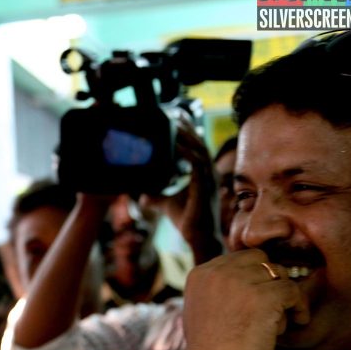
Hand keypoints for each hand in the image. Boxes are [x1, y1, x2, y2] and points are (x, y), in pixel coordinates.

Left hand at [143, 115, 223, 263]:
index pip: (195, 145)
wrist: (198, 238)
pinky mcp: (204, 187)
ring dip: (186, 135)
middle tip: (173, 111)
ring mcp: (208, 179)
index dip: (187, 129)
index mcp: (201, 172)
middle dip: (187, 126)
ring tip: (173, 123)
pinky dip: (186, 153)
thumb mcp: (167, 204)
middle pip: (198, 142)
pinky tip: (176, 145)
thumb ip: (156, 197)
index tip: (174, 115)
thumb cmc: (187, 220)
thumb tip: (142, 196)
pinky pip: (197, 165)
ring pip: (199, 149)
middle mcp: (207, 172)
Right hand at [181, 250, 308, 349]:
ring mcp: (240, 282)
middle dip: (270, 282)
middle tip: (273, 309)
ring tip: (277, 323)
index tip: (260, 302)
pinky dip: (299, 308)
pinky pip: (293, 291)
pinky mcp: (262, 297)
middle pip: (261, 260)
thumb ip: (220, 290)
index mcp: (200, 273)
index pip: (240, 259)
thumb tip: (250, 280)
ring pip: (280, 275)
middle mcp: (217, 271)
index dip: (255, 278)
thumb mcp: (204, 310)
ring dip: (284, 298)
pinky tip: (295, 324)